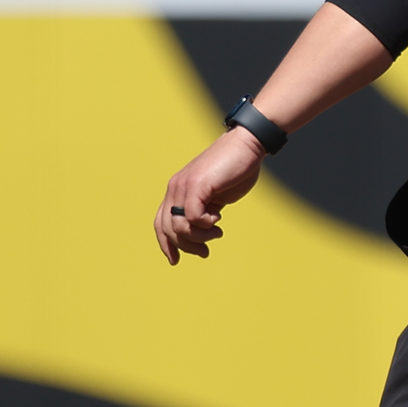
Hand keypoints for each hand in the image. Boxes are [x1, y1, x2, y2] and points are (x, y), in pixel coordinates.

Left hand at [153, 128, 267, 263]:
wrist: (247, 145)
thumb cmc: (236, 169)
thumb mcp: (216, 195)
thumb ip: (205, 209)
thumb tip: (201, 230)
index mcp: (177, 190)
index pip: (161, 223)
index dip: (166, 244)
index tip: (176, 260)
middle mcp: (175, 188)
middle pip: (168, 228)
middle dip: (186, 246)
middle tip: (205, 252)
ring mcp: (184, 186)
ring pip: (179, 225)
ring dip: (199, 237)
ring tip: (216, 232)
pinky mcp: (197, 185)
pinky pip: (193, 216)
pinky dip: (206, 223)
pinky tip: (218, 218)